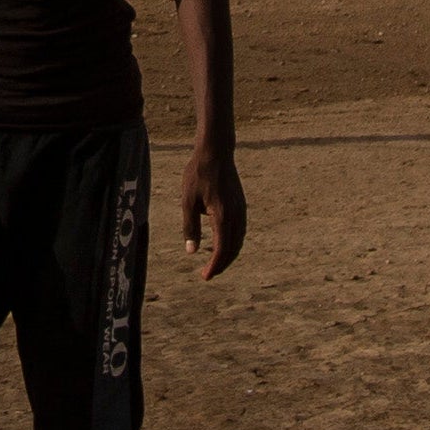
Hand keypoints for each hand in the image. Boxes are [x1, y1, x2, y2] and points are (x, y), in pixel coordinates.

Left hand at [181, 145, 245, 278]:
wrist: (216, 152)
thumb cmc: (198, 174)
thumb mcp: (187, 201)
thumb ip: (190, 227)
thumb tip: (191, 252)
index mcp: (222, 216)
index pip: (222, 250)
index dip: (214, 266)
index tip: (205, 277)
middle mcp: (236, 216)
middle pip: (232, 249)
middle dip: (221, 264)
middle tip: (208, 274)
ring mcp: (241, 210)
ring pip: (238, 241)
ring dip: (228, 255)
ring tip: (215, 263)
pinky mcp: (241, 205)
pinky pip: (240, 231)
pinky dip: (233, 243)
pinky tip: (223, 244)